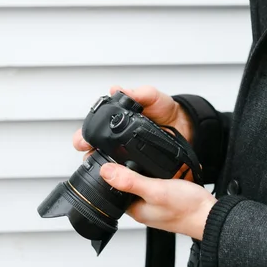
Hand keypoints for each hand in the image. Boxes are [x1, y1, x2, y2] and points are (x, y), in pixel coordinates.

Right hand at [73, 85, 195, 176]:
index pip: (91, 129)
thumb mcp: (152, 96)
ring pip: (105, 164)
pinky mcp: (137, 166)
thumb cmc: (164, 108)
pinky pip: (125, 174)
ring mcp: (125, 153)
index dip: (83, 135)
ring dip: (100, 166)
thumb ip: (137, 93)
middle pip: (93, 149)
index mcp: (114, 121)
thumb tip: (116, 89)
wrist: (183, 125)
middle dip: (87, 152)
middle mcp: (116, 138)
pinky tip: (120, 177)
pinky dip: (120, 176)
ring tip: (101, 167)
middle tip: (89, 153)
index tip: (82, 141)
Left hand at [99, 162, 216, 239]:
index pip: (112, 189)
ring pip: (141, 182)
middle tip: (128, 153)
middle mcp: (142, 207)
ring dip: (142, 169)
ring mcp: (154, 203)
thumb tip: (105, 171)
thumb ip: (131, 181)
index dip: (108, 173)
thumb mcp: (156, 190)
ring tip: (144, 157)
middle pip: (126, 184)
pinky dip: (155, 173)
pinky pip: (154, 183)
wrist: (210, 216)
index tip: (108, 156)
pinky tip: (161, 167)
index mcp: (134, 209)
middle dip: (126, 169)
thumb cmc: (187, 209)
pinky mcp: (166, 198)